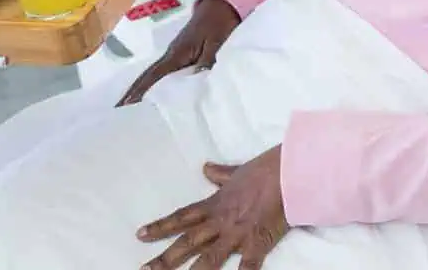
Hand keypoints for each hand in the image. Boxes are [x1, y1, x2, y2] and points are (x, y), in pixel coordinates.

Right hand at [118, 0, 240, 105]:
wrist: (219, 7)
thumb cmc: (218, 24)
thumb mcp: (217, 43)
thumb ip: (206, 61)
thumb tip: (195, 82)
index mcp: (177, 53)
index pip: (154, 75)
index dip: (140, 91)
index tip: (125, 105)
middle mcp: (170, 55)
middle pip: (146, 76)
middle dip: (131, 92)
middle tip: (117, 111)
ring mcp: (173, 55)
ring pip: (152, 75)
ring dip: (138, 90)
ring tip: (127, 108)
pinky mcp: (179, 56)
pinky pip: (161, 73)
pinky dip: (151, 84)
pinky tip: (150, 96)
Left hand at [137, 146, 289, 268]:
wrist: (287, 172)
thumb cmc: (264, 170)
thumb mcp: (236, 171)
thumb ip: (219, 174)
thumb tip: (206, 168)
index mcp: (214, 204)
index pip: (181, 217)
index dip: (160, 227)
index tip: (140, 235)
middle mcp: (220, 221)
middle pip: (187, 242)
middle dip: (165, 258)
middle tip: (145, 269)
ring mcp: (237, 233)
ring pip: (209, 258)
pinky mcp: (257, 242)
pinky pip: (246, 266)